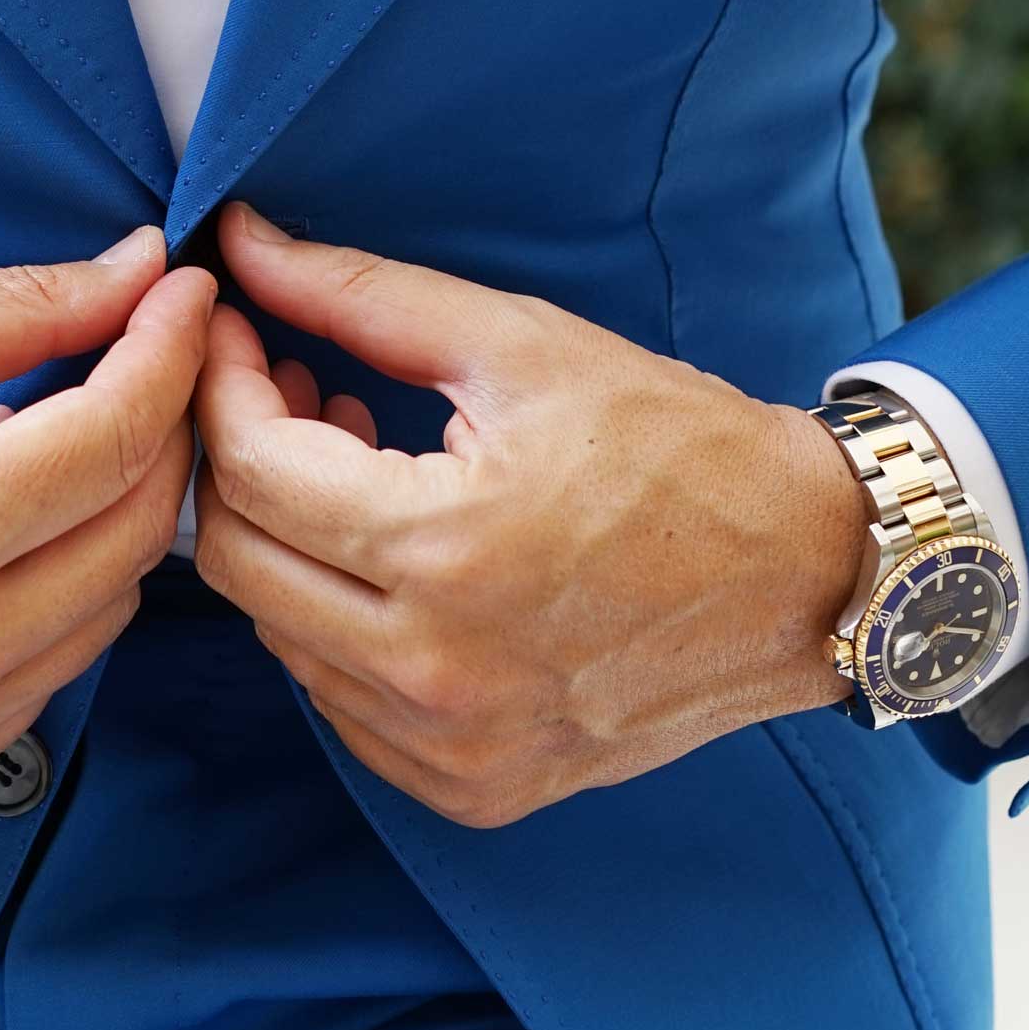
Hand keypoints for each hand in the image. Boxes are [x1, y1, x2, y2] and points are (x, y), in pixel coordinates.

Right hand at [0, 229, 212, 806]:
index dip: (168, 350)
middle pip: (139, 533)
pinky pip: (47, 673)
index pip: (114, 439)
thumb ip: (15, 308)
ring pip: (108, 610)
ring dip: (104, 518)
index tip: (184, 292)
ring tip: (37, 442)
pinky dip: (51, 595)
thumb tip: (139, 274)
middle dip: (157, 430)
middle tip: (139, 355)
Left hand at [193, 208, 867, 826]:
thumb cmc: (674, 442)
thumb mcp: (519, 345)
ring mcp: (454, 746)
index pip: (251, 471)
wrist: (805, 570)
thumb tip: (241, 241)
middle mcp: (436, 673)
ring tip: (360, 467)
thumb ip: (360, 294)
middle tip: (293, 394)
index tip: (240, 332)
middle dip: (240, 463)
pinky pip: (343, 707)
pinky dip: (341, 628)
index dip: (223, 385)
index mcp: (444, 552)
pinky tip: (398, 562)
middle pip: (237, 564)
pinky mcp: (475, 788)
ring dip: (292, 544)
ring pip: (281, 637)